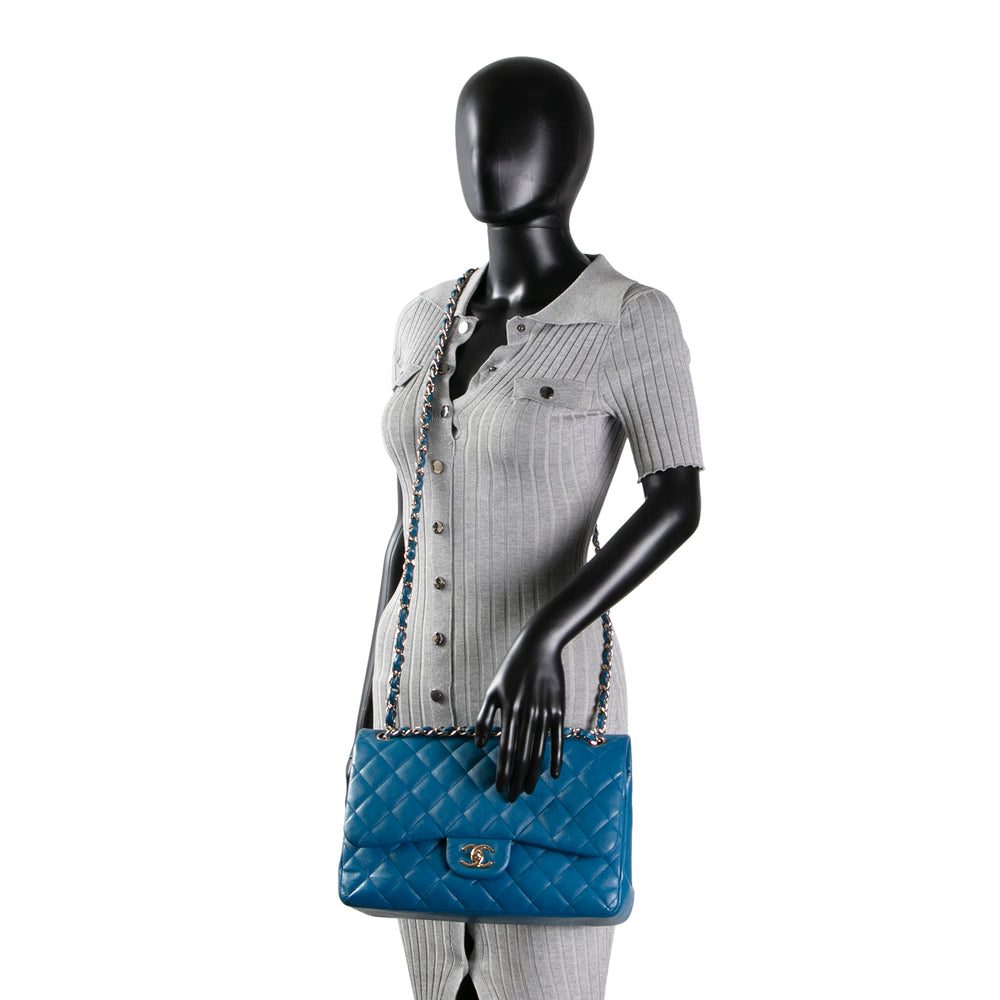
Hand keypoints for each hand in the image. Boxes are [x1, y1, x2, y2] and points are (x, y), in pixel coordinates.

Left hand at [473, 630, 565, 801]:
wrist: (539, 648)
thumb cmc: (512, 670)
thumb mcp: (493, 691)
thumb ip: (485, 718)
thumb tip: (480, 745)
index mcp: (509, 710)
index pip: (505, 749)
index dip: (502, 771)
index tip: (499, 789)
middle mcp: (527, 714)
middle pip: (522, 755)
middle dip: (516, 779)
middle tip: (511, 798)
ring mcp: (544, 713)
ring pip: (538, 750)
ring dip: (533, 774)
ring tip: (527, 791)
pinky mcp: (558, 710)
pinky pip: (557, 739)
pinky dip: (556, 758)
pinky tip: (553, 775)